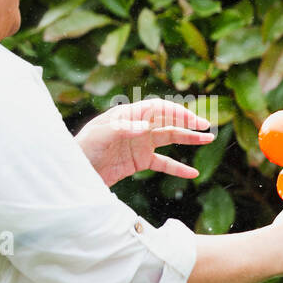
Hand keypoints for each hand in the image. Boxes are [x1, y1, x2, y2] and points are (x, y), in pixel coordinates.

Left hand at [75, 98, 213, 186]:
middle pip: (168, 121)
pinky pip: (164, 163)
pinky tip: (193, 173)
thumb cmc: (82, 150)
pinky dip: (178, 167)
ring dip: (189, 139)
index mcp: (128, 115)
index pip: (158, 108)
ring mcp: (140, 144)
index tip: (194, 121)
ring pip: (170, 138)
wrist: (74, 172)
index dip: (177, 112)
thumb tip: (144, 126)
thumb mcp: (98, 137)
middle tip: (206, 128)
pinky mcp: (140, 161)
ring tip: (208, 140)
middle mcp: (137, 126)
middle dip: (188, 123)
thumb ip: (121, 128)